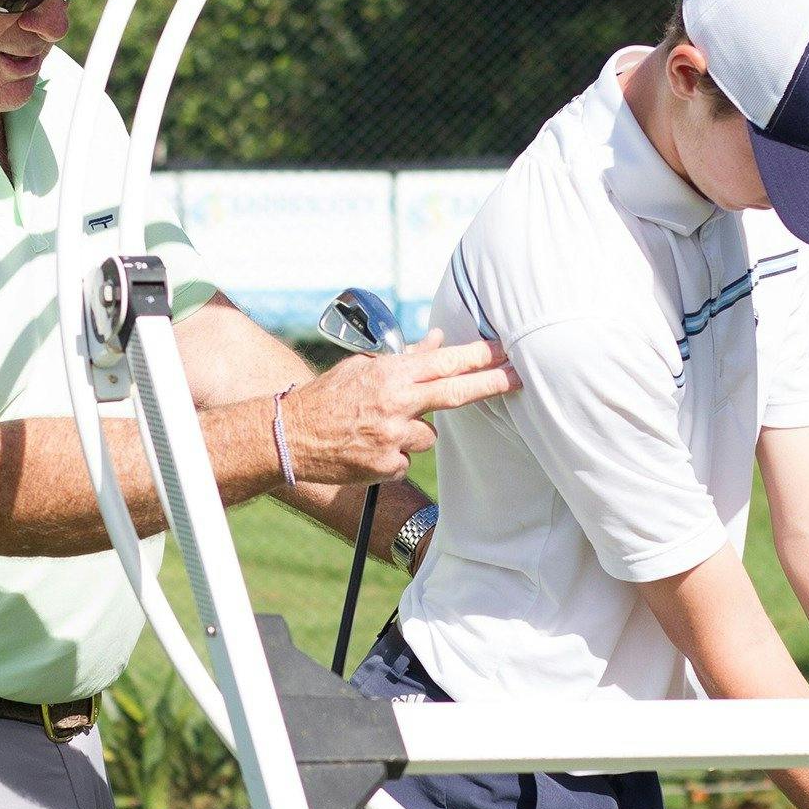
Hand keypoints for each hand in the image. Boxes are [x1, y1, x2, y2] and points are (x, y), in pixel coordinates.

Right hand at [282, 328, 519, 484]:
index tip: (505, 351)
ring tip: (374, 429)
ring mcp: (391, 437)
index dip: (479, 357)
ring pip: (427, 436)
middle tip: (520, 377)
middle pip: (455, 394)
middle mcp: (395, 404)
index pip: (444, 363)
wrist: (289, 436)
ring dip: (410, 433)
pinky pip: (404, 461)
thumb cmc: (326, 398)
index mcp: (389, 376)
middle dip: (491, 383)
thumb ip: (404, 360)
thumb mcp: (363, 369)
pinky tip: (365, 449)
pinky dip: (391, 456)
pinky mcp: (385, 466)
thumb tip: (437, 342)